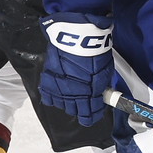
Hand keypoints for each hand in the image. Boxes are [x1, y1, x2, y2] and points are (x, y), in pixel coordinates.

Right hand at [39, 13, 113, 127]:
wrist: (77, 37)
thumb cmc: (94, 52)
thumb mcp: (104, 71)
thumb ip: (101, 86)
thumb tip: (100, 94)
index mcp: (91, 95)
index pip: (91, 114)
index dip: (92, 115)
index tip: (93, 113)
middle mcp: (74, 96)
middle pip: (75, 111)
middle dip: (80, 108)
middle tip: (83, 100)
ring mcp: (60, 89)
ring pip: (63, 105)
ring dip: (67, 102)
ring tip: (70, 94)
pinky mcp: (48, 81)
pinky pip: (49, 97)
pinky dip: (53, 97)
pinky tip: (57, 93)